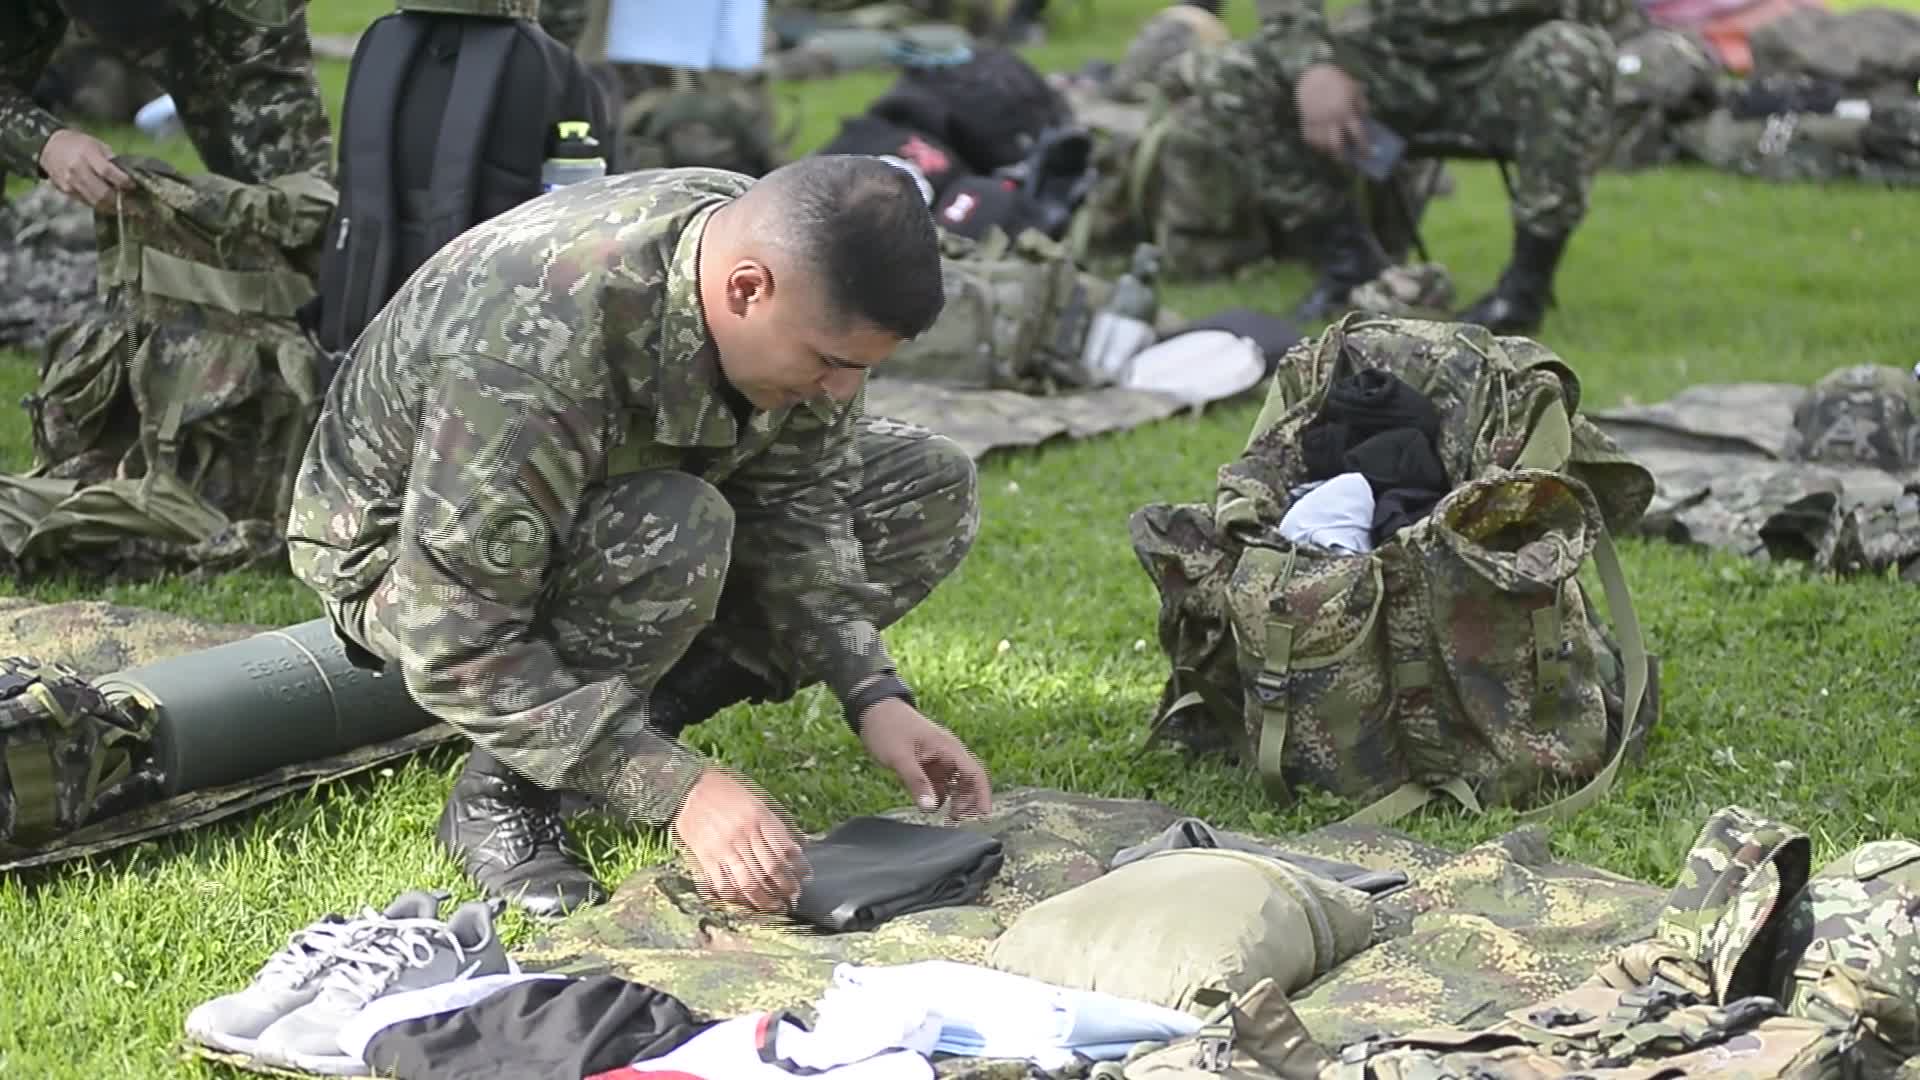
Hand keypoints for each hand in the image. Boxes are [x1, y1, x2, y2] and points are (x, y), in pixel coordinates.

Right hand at [38, 129, 133, 209]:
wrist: (48, 147)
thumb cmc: (77, 143)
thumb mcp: (96, 144)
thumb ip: (111, 159)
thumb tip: (128, 174)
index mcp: (86, 154)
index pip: (107, 172)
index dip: (123, 181)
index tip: (134, 186)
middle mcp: (77, 170)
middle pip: (102, 192)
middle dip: (121, 202)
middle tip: (136, 206)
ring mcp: (70, 183)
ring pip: (95, 202)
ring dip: (113, 208)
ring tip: (127, 209)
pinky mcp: (66, 191)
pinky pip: (87, 202)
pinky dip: (101, 206)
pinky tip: (111, 205)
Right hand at [670, 768, 810, 913]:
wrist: (690, 787)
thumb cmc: (727, 792)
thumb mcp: (759, 800)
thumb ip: (777, 825)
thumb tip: (800, 845)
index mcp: (760, 819)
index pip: (784, 851)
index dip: (797, 869)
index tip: (804, 880)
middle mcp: (744, 835)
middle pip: (769, 871)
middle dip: (784, 889)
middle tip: (792, 900)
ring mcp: (724, 848)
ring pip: (748, 883)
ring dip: (763, 900)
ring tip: (774, 907)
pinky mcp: (705, 857)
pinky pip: (722, 884)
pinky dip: (735, 898)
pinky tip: (745, 902)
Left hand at [858, 698, 992, 819]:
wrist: (873, 710)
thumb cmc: (888, 727)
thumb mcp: (900, 757)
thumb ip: (916, 782)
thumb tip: (929, 807)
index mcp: (948, 748)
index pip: (975, 773)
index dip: (982, 795)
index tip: (983, 816)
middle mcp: (948, 753)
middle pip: (969, 780)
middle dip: (968, 801)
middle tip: (956, 820)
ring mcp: (938, 757)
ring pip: (955, 783)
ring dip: (955, 800)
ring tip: (947, 818)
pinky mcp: (927, 762)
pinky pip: (940, 782)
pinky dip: (940, 795)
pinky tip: (932, 806)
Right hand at [1294, 63, 1369, 162]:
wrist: (1313, 74)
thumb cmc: (1338, 81)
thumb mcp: (1355, 90)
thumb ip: (1362, 106)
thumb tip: (1364, 122)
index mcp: (1346, 112)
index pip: (1358, 136)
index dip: (1363, 148)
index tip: (1367, 155)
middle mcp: (1331, 120)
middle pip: (1336, 147)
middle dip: (1343, 157)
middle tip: (1348, 160)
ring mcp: (1317, 122)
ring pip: (1322, 146)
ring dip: (1329, 151)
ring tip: (1334, 151)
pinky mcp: (1305, 121)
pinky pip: (1309, 139)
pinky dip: (1316, 144)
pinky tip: (1321, 143)